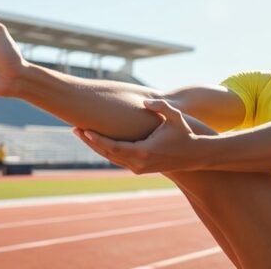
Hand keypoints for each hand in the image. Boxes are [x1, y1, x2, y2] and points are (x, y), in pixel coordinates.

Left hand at [73, 100, 206, 173]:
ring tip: (82, 133)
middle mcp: (139, 163)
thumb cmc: (185, 133)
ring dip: (96, 147)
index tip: (84, 130)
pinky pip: (118, 160)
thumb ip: (160, 106)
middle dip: (90, 141)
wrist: (195, 155)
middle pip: (107, 153)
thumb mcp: (175, 116)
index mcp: (144, 151)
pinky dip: (106, 151)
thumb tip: (144, 102)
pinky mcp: (140, 169)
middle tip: (75, 129)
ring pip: (111, 158)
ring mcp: (139, 168)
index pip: (113, 147)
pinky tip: (97, 141)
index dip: (97, 139)